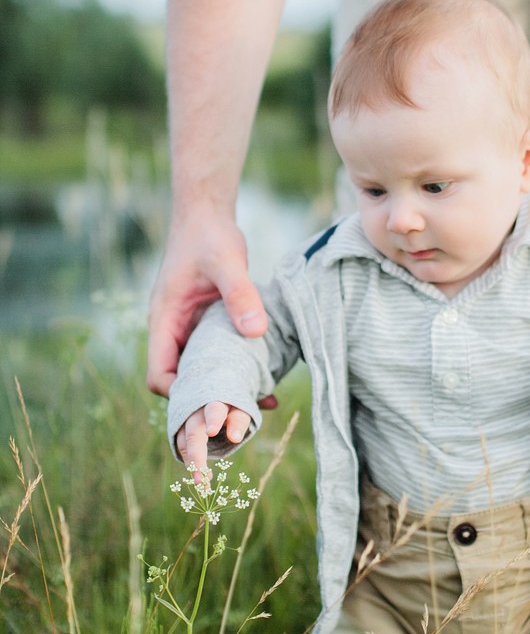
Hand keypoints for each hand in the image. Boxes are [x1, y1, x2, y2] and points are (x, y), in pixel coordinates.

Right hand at [147, 210, 274, 405]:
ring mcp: (188, 329)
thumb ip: (240, 294)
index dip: (180, 396)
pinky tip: (265, 380)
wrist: (207, 214)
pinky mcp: (206, 325)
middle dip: (206, 401)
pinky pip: (216, 356)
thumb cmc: (210, 235)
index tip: (213, 405)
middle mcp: (172, 329)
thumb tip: (256, 332)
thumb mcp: (227, 262)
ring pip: (199, 371)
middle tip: (241, 418)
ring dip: (224, 388)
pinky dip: (235, 370)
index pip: (158, 375)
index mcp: (164, 320)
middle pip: (179, 380)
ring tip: (258, 406)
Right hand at [176, 402, 253, 477]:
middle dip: (197, 458)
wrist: (207, 393)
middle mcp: (196, 412)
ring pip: (184, 444)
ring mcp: (184, 421)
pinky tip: (200, 477)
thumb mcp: (239, 407)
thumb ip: (239, 420)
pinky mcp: (179, 430)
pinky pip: (181, 448)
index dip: (213, 420)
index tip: (212, 432)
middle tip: (203, 480)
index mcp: (214, 402)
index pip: (214, 410)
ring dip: (192, 465)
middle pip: (193, 434)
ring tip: (203, 484)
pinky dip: (189, 462)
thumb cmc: (229, 404)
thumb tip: (236, 437)